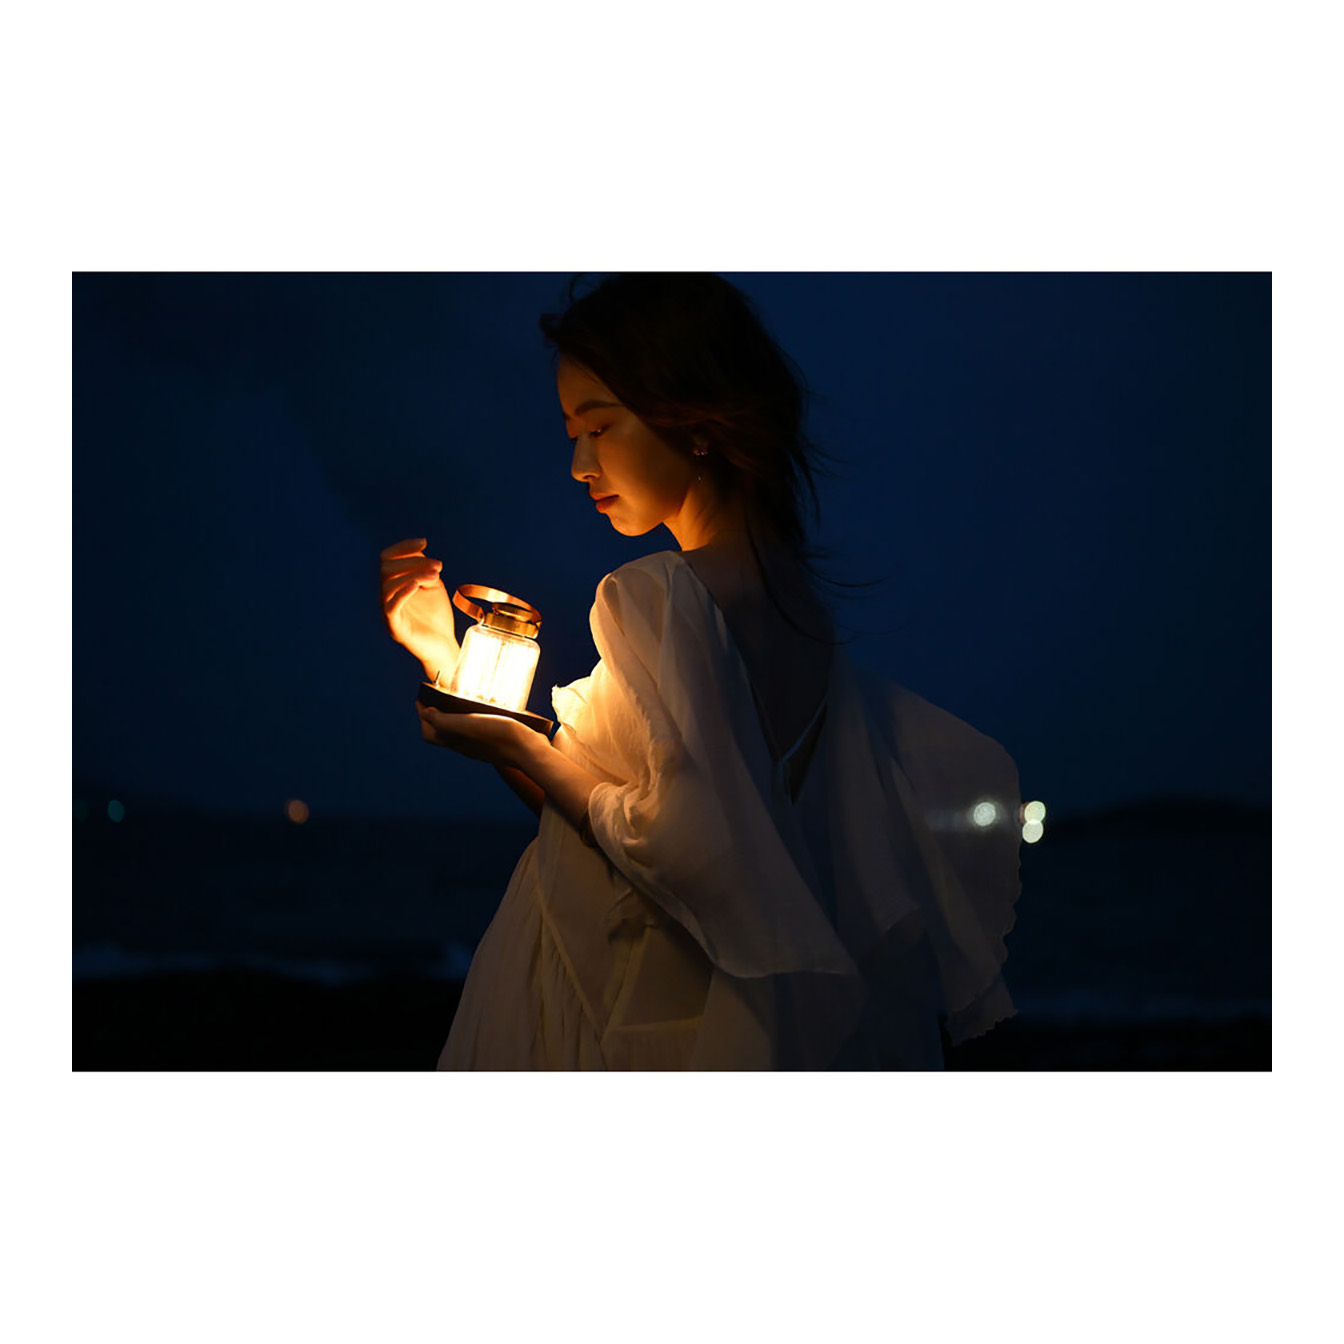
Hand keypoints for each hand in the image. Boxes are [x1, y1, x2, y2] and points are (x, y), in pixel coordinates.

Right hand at [380, 537, 458, 681]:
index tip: (424, 542)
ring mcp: (388, 612)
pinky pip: (391, 607)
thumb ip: (423, 567)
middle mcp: (385, 596)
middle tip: (438, 566)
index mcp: (392, 584)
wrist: (443, 645)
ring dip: (413, 575)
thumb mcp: (432, 585)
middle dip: (413, 561)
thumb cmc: (436, 615)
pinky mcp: (394, 628)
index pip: (387, 558)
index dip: (403, 548)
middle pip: (387, 568)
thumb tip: (419, 549)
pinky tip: (417, 585)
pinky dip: (403, 593)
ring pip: (388, 585)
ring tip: (436, 576)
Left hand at [416, 703, 537, 770]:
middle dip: (435, 714)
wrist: (531, 751)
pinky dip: (470, 719)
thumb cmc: (501, 736)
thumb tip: (425, 713)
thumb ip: (445, 721)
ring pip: (459, 731)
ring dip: (453, 716)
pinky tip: (481, 709)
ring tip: (457, 699)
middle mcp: (466, 746)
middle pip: (441, 731)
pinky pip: (476, 730)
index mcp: (456, 742)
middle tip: (437, 696)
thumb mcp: (469, 725)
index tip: (421, 698)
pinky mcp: (495, 742)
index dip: (421, 715)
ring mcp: (480, 745)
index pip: (428, 733)